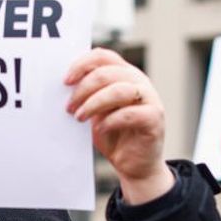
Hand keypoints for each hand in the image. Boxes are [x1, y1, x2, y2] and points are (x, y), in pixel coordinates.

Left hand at [64, 49, 173, 204]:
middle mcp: (139, 81)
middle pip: (107, 72)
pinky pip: (130, 113)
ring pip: (119, 90)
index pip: (103, 56)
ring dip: (94, 103)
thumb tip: (66, 85)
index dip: (82, 65)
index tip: (65, 81)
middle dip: (83, 89)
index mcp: (124, 73)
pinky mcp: (154, 118)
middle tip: (69, 107)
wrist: (134, 164)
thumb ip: (87, 95)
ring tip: (80, 117)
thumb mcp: (95, 111)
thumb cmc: (113, 134)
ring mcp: (150, 98)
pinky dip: (110, 121)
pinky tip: (100, 129)